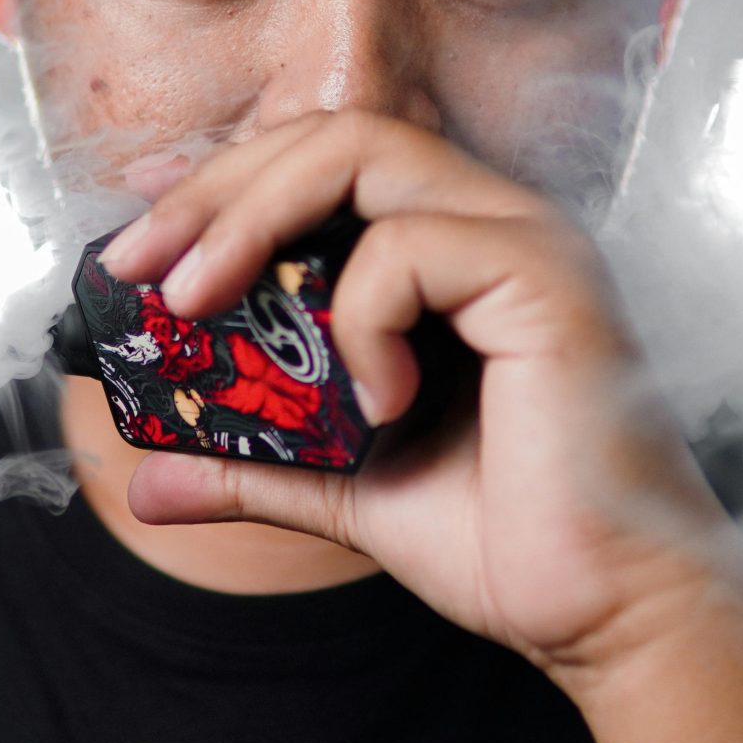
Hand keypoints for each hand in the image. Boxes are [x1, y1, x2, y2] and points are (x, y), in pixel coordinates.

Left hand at [97, 108, 742, 684]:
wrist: (606, 611)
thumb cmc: (508, 539)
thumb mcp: (345, 487)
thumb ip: (253, 461)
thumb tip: (143, 479)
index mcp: (452, 248)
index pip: (324, 160)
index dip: (222, 184)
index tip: (137, 243)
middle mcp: (492, 221)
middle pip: (332, 131)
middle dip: (216, 187)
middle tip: (140, 265)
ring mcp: (526, 238)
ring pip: (364, 148)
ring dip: (254, 220)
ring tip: (198, 305)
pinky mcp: (547, 277)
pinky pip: (412, 246)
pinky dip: (360, 319)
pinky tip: (378, 402)